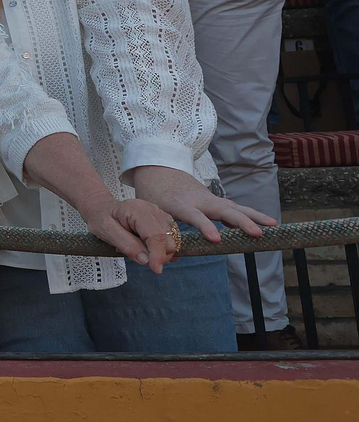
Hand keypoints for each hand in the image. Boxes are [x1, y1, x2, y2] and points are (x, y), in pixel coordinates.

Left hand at [79, 195, 178, 273]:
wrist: (102, 208)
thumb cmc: (102, 218)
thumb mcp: (107, 232)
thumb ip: (127, 246)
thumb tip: (146, 260)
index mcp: (138, 210)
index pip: (156, 236)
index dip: (158, 255)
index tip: (156, 270)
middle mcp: (153, 210)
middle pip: (167, 240)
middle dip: (157, 255)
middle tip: (135, 255)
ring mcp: (160, 214)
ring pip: (172, 241)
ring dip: (158, 252)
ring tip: (137, 246)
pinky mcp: (163, 221)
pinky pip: (170, 240)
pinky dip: (160, 248)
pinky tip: (145, 246)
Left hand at [132, 166, 274, 240]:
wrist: (159, 167)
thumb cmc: (153, 192)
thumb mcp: (149, 210)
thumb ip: (157, 230)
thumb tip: (163, 254)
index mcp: (181, 204)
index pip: (194, 217)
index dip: (205, 227)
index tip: (216, 239)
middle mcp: (199, 201)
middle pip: (222, 210)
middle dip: (240, 222)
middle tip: (257, 233)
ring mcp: (210, 199)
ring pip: (234, 207)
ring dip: (253, 217)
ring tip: (273, 226)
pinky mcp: (215, 201)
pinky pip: (235, 209)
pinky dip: (250, 215)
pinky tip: (265, 225)